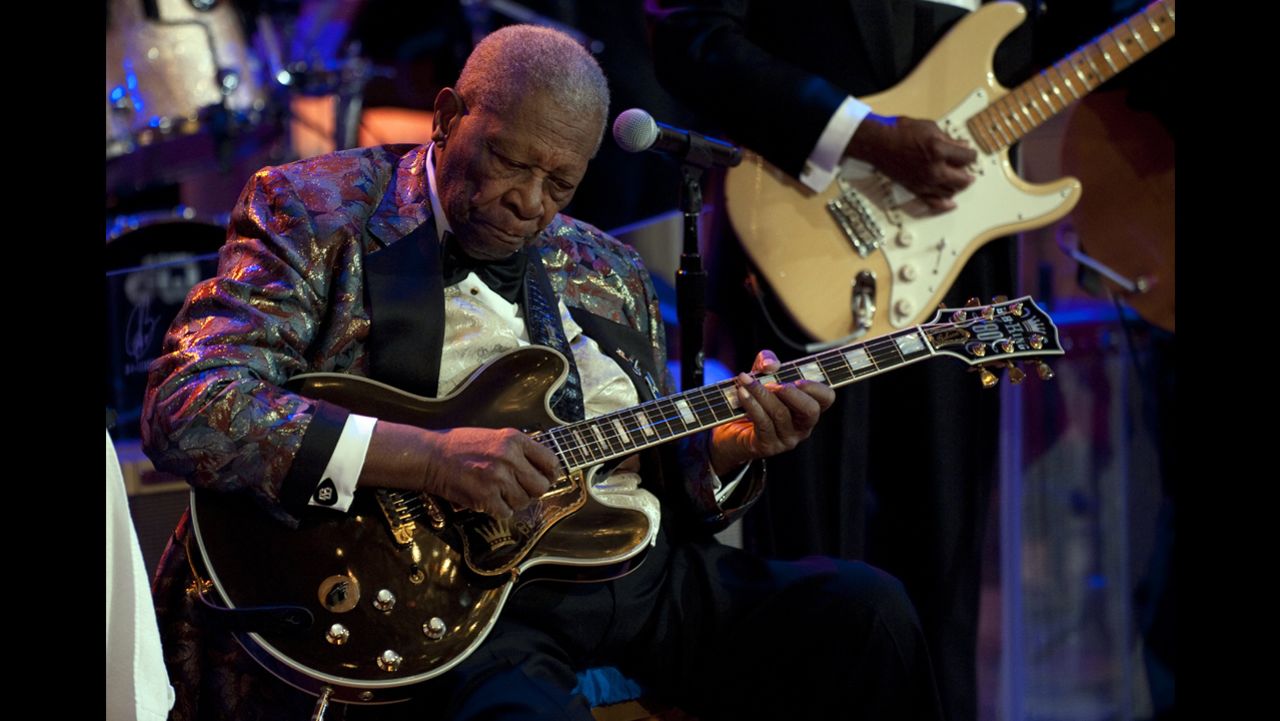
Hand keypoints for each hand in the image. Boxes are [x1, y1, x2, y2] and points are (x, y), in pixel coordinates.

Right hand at [362, 421, 559, 518]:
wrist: (432, 456)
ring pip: (524, 502)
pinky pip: (506, 513)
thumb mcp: (495, 436)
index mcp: (514, 440)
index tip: (546, 478)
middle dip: (532, 491)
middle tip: (520, 489)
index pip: (550, 462)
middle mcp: (509, 458)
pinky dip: (500, 511)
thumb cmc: (462, 446)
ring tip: (500, 493)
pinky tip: (490, 501)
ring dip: (514, 501)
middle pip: (541, 486)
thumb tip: (543, 467)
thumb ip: (519, 449)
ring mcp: (497, 478)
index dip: (551, 474)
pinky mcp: (485, 497)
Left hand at [708, 350, 835, 475]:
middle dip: (792, 394)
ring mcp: (786, 439)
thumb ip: (768, 361)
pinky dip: (751, 403)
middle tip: (773, 383)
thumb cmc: (753, 399)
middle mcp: (802, 426)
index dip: (815, 387)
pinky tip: (742, 392)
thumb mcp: (761, 374)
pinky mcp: (768, 446)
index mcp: (808, 408)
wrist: (730, 428)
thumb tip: (771, 365)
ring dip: (762, 393)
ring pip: (781, 414)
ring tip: (746, 380)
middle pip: (810, 411)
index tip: (797, 379)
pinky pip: (762, 422)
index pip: (826, 398)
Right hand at [846, 113, 976, 211]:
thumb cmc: (900, 132)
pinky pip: (934, 202)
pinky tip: (951, 203)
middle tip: (967, 169)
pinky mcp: (916, 189)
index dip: (970, 154)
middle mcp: (934, 170)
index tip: (969, 152)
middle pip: (963, 179)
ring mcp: (925, 182)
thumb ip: (948, 139)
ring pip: (951, 191)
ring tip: (958, 180)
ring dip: (957, 186)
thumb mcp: (929, 127)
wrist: (878, 144)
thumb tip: (962, 146)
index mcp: (939, 151)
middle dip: (968, 173)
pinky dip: (944, 204)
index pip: (967, 157)